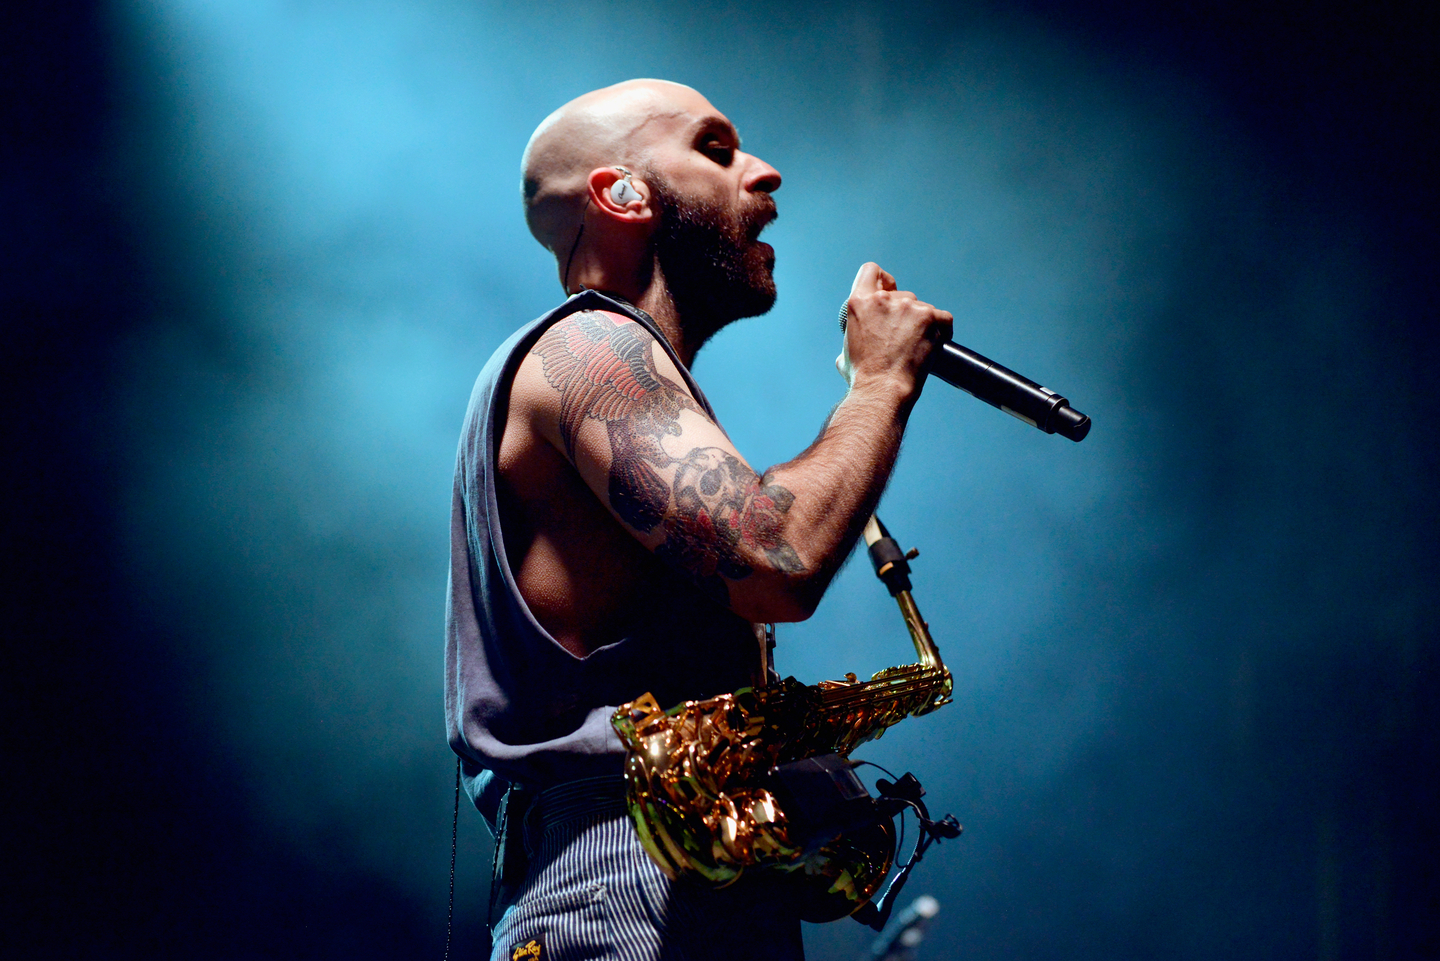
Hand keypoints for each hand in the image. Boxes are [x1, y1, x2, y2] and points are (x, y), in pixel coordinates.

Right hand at [836, 263, 952, 399]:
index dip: (882, 280)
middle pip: (902, 295)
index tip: (889, 290)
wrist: (882, 390)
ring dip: (922, 324)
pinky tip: (934, 343)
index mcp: (859, 302)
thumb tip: (861, 340)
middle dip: (904, 314)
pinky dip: (942, 329)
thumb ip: (854, 335)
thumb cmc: (863, 377)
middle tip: (902, 339)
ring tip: (916, 348)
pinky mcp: (930, 317)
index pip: (871, 271)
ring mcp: (908, 306)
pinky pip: (943, 318)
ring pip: (922, 308)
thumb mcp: (845, 351)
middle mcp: (883, 299)